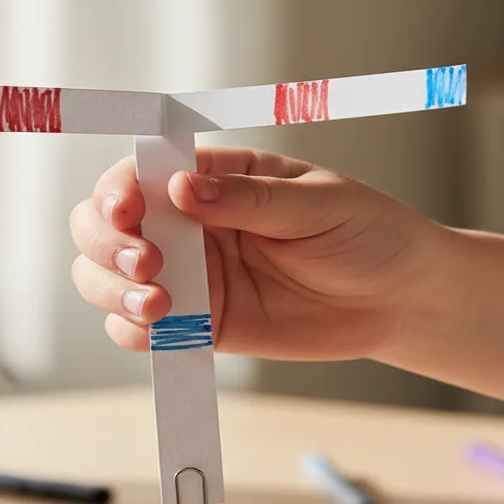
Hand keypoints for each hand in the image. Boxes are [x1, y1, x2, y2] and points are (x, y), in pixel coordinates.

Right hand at [69, 147, 450, 360]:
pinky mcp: (201, 324)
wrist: (399, 299)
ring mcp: (190, 276)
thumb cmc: (365, 233)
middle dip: (106, 243)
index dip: (118, 188)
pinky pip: (143, 330)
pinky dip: (134, 331)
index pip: (139, 172)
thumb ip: (248, 199)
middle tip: (147, 261)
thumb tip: (182, 188)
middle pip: (103, 226)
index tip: (128, 208)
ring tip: (156, 301)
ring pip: (107, 279)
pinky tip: (161, 327)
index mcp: (212, 177)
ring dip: (111, 288)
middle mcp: (188, 224)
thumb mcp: (316, 203)